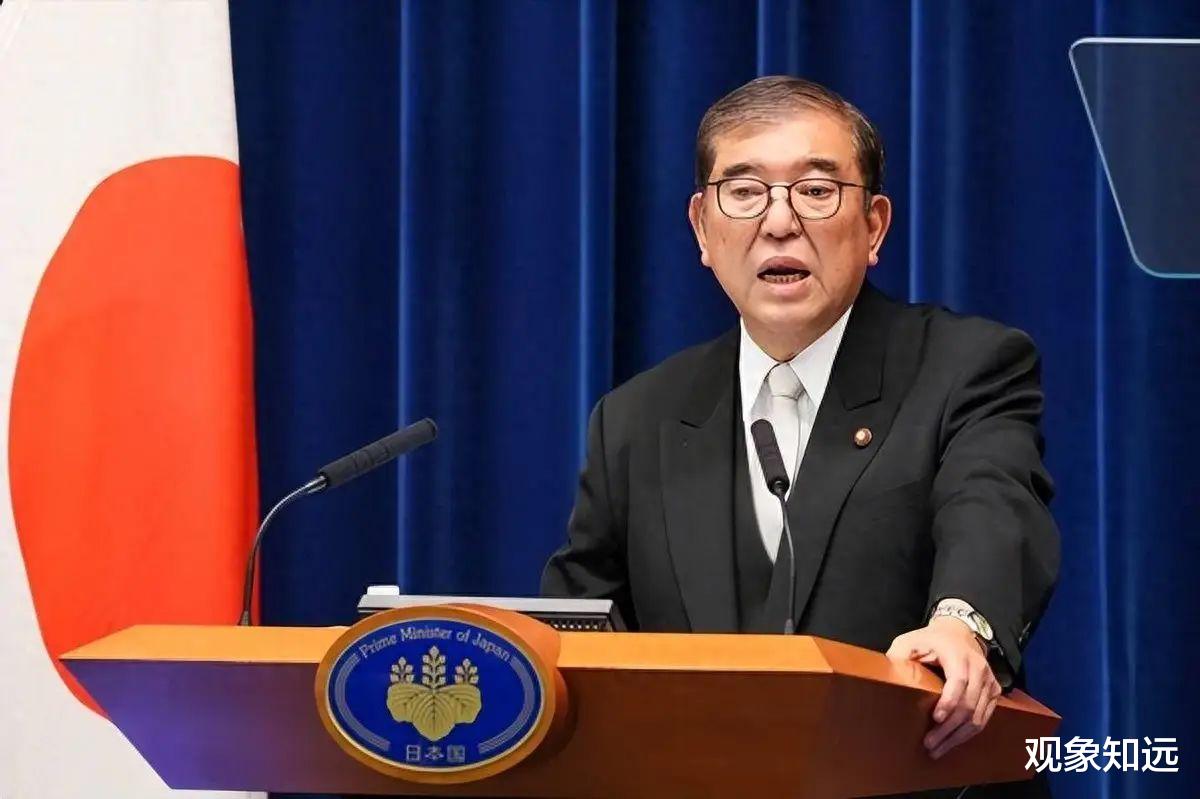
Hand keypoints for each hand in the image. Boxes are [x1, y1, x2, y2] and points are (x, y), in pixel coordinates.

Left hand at [886, 616, 1001, 759]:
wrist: (958, 633)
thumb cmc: (930, 640)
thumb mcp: (909, 641)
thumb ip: (899, 655)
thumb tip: (887, 676)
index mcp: (958, 654)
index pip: (959, 680)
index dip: (949, 701)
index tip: (936, 718)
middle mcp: (978, 668)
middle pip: (969, 704)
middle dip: (949, 728)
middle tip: (930, 744)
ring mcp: (989, 681)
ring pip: (978, 716)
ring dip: (958, 737)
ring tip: (938, 750)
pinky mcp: (994, 691)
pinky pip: (984, 717)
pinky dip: (968, 733)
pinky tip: (952, 742)